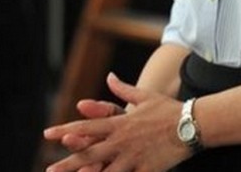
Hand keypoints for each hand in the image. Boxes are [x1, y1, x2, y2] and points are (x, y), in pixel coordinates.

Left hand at [44, 73, 190, 171]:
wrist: (191, 124)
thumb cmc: (168, 109)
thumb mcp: (144, 96)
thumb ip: (123, 89)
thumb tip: (109, 77)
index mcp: (120, 123)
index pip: (87, 126)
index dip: (66, 130)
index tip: (49, 133)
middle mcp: (122, 141)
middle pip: (89, 153)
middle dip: (68, 163)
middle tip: (50, 170)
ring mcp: (132, 157)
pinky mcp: (145, 170)